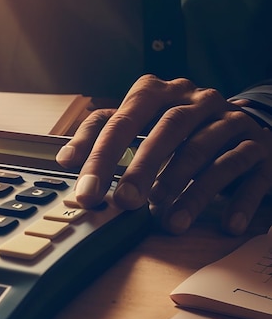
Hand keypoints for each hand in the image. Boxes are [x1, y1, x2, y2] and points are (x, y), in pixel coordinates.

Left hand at [56, 75, 271, 234]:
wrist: (245, 124)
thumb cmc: (178, 130)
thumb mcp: (140, 124)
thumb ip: (102, 136)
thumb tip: (65, 160)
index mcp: (162, 93)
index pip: (126, 117)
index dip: (102, 153)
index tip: (87, 190)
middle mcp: (198, 101)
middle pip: (169, 129)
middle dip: (143, 168)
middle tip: (125, 203)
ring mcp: (232, 122)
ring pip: (208, 150)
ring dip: (186, 189)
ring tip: (168, 221)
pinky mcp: (261, 147)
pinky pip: (247, 172)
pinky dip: (237, 200)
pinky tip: (224, 225)